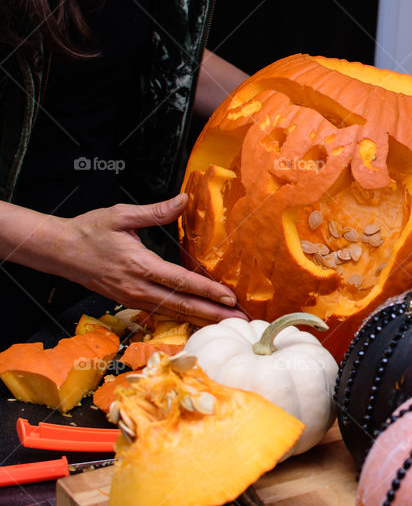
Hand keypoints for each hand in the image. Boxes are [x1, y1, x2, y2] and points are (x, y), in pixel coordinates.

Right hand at [57, 194, 246, 324]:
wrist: (58, 251)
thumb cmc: (89, 231)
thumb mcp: (121, 215)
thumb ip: (156, 212)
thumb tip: (184, 200)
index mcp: (139, 265)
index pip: (181, 282)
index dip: (207, 291)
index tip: (229, 298)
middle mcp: (137, 287)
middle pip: (182, 305)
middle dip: (213, 313)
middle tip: (240, 320)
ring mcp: (133, 298)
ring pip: (173, 313)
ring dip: (201, 318)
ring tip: (226, 323)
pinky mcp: (129, 301)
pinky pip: (161, 312)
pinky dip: (183, 318)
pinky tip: (200, 320)